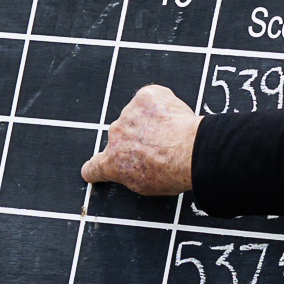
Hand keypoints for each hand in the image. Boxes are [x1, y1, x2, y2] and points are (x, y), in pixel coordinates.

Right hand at [81, 84, 199, 196]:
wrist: (189, 151)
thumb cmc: (172, 172)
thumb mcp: (146, 187)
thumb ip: (131, 174)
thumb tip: (134, 168)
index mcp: (112, 162)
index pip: (94, 166)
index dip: (94, 168)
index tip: (93, 169)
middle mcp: (115, 135)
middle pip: (122, 136)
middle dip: (136, 139)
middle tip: (159, 147)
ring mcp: (128, 114)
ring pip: (137, 116)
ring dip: (150, 121)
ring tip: (171, 134)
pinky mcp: (144, 97)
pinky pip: (151, 99)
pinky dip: (161, 105)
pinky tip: (173, 116)